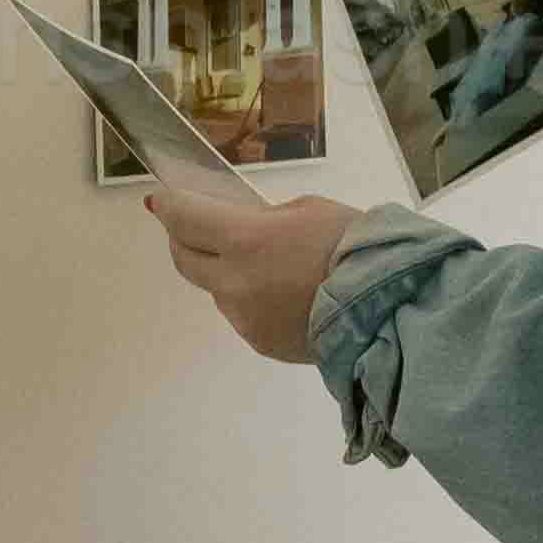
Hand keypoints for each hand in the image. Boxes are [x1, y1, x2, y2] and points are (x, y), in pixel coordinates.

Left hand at [150, 176, 358, 358]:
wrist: (382, 308)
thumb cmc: (352, 246)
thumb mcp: (306, 210)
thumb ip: (264, 219)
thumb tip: (245, 229)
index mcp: (243, 241)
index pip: (184, 218)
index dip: (168, 206)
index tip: (160, 199)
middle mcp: (233, 282)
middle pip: (184, 259)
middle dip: (182, 238)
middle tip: (192, 226)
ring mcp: (243, 318)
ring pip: (216, 289)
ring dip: (225, 272)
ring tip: (268, 265)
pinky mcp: (258, 342)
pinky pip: (242, 314)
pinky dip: (251, 299)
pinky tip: (285, 295)